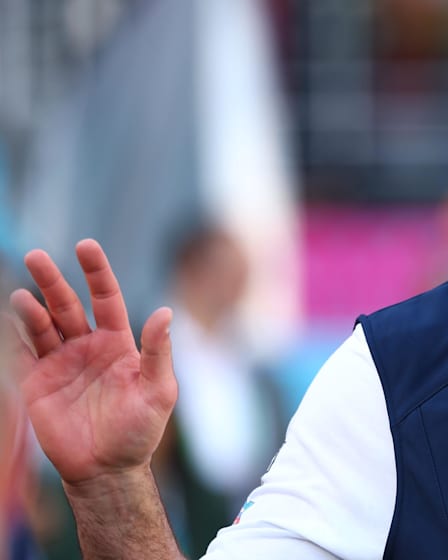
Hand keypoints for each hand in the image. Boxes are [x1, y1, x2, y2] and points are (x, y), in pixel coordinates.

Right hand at [8, 239, 176, 484]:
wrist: (107, 468)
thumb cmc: (140, 430)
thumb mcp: (158, 391)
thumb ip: (158, 352)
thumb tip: (165, 311)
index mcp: (118, 343)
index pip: (105, 298)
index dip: (96, 272)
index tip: (85, 246)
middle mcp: (88, 346)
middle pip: (68, 304)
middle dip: (52, 280)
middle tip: (37, 255)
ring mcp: (61, 362)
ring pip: (43, 325)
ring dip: (31, 306)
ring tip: (22, 293)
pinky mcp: (39, 382)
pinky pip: (25, 352)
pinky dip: (17, 333)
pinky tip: (13, 315)